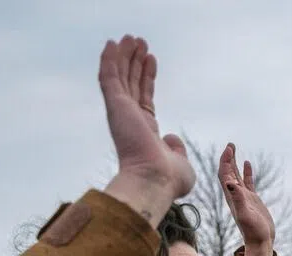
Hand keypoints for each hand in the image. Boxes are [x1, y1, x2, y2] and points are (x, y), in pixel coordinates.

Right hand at [98, 36, 194, 211]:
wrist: (155, 180)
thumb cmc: (169, 179)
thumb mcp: (180, 162)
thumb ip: (176, 148)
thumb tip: (171, 138)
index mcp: (145, 131)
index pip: (144, 97)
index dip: (147, 77)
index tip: (151, 59)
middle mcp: (131, 120)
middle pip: (132, 83)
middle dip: (135, 62)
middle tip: (139, 42)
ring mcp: (122, 112)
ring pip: (121, 76)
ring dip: (125, 56)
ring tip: (133, 37)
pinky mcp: (116, 106)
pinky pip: (110, 77)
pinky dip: (110, 60)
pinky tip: (114, 44)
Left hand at [220, 143, 274, 255]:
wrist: (260, 241)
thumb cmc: (253, 230)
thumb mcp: (245, 214)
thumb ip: (238, 199)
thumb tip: (230, 183)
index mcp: (231, 196)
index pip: (224, 174)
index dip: (224, 161)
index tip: (229, 149)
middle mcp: (234, 195)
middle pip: (227, 172)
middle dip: (227, 158)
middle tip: (231, 144)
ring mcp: (243, 196)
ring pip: (236, 175)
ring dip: (234, 162)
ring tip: (234, 149)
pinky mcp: (252, 199)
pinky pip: (247, 182)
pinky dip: (246, 172)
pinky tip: (247, 163)